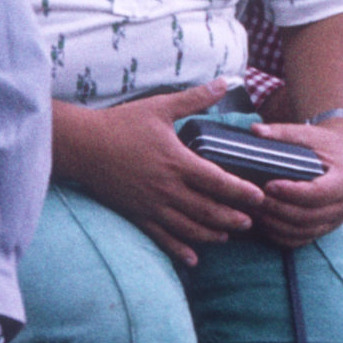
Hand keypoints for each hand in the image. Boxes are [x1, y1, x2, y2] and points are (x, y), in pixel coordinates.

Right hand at [50, 81, 264, 265]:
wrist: (83, 146)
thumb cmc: (122, 124)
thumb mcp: (161, 107)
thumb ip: (195, 98)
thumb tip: (224, 82)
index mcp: (177, 161)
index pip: (217, 181)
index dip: (240, 191)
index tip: (259, 197)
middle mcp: (167, 188)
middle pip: (207, 210)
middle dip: (232, 218)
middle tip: (251, 222)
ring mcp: (151, 205)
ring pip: (188, 228)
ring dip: (211, 234)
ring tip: (227, 236)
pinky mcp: (137, 215)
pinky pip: (162, 238)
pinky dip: (180, 250)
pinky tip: (193, 260)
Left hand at [254, 118, 342, 246]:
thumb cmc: (324, 144)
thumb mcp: (308, 134)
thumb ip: (282, 133)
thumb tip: (255, 130)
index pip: (317, 193)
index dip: (292, 192)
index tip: (268, 185)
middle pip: (308, 216)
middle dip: (279, 210)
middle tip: (255, 200)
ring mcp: (336, 220)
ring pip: (303, 231)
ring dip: (276, 225)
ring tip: (255, 211)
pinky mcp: (325, 228)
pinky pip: (302, 239)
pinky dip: (281, 235)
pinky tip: (263, 223)